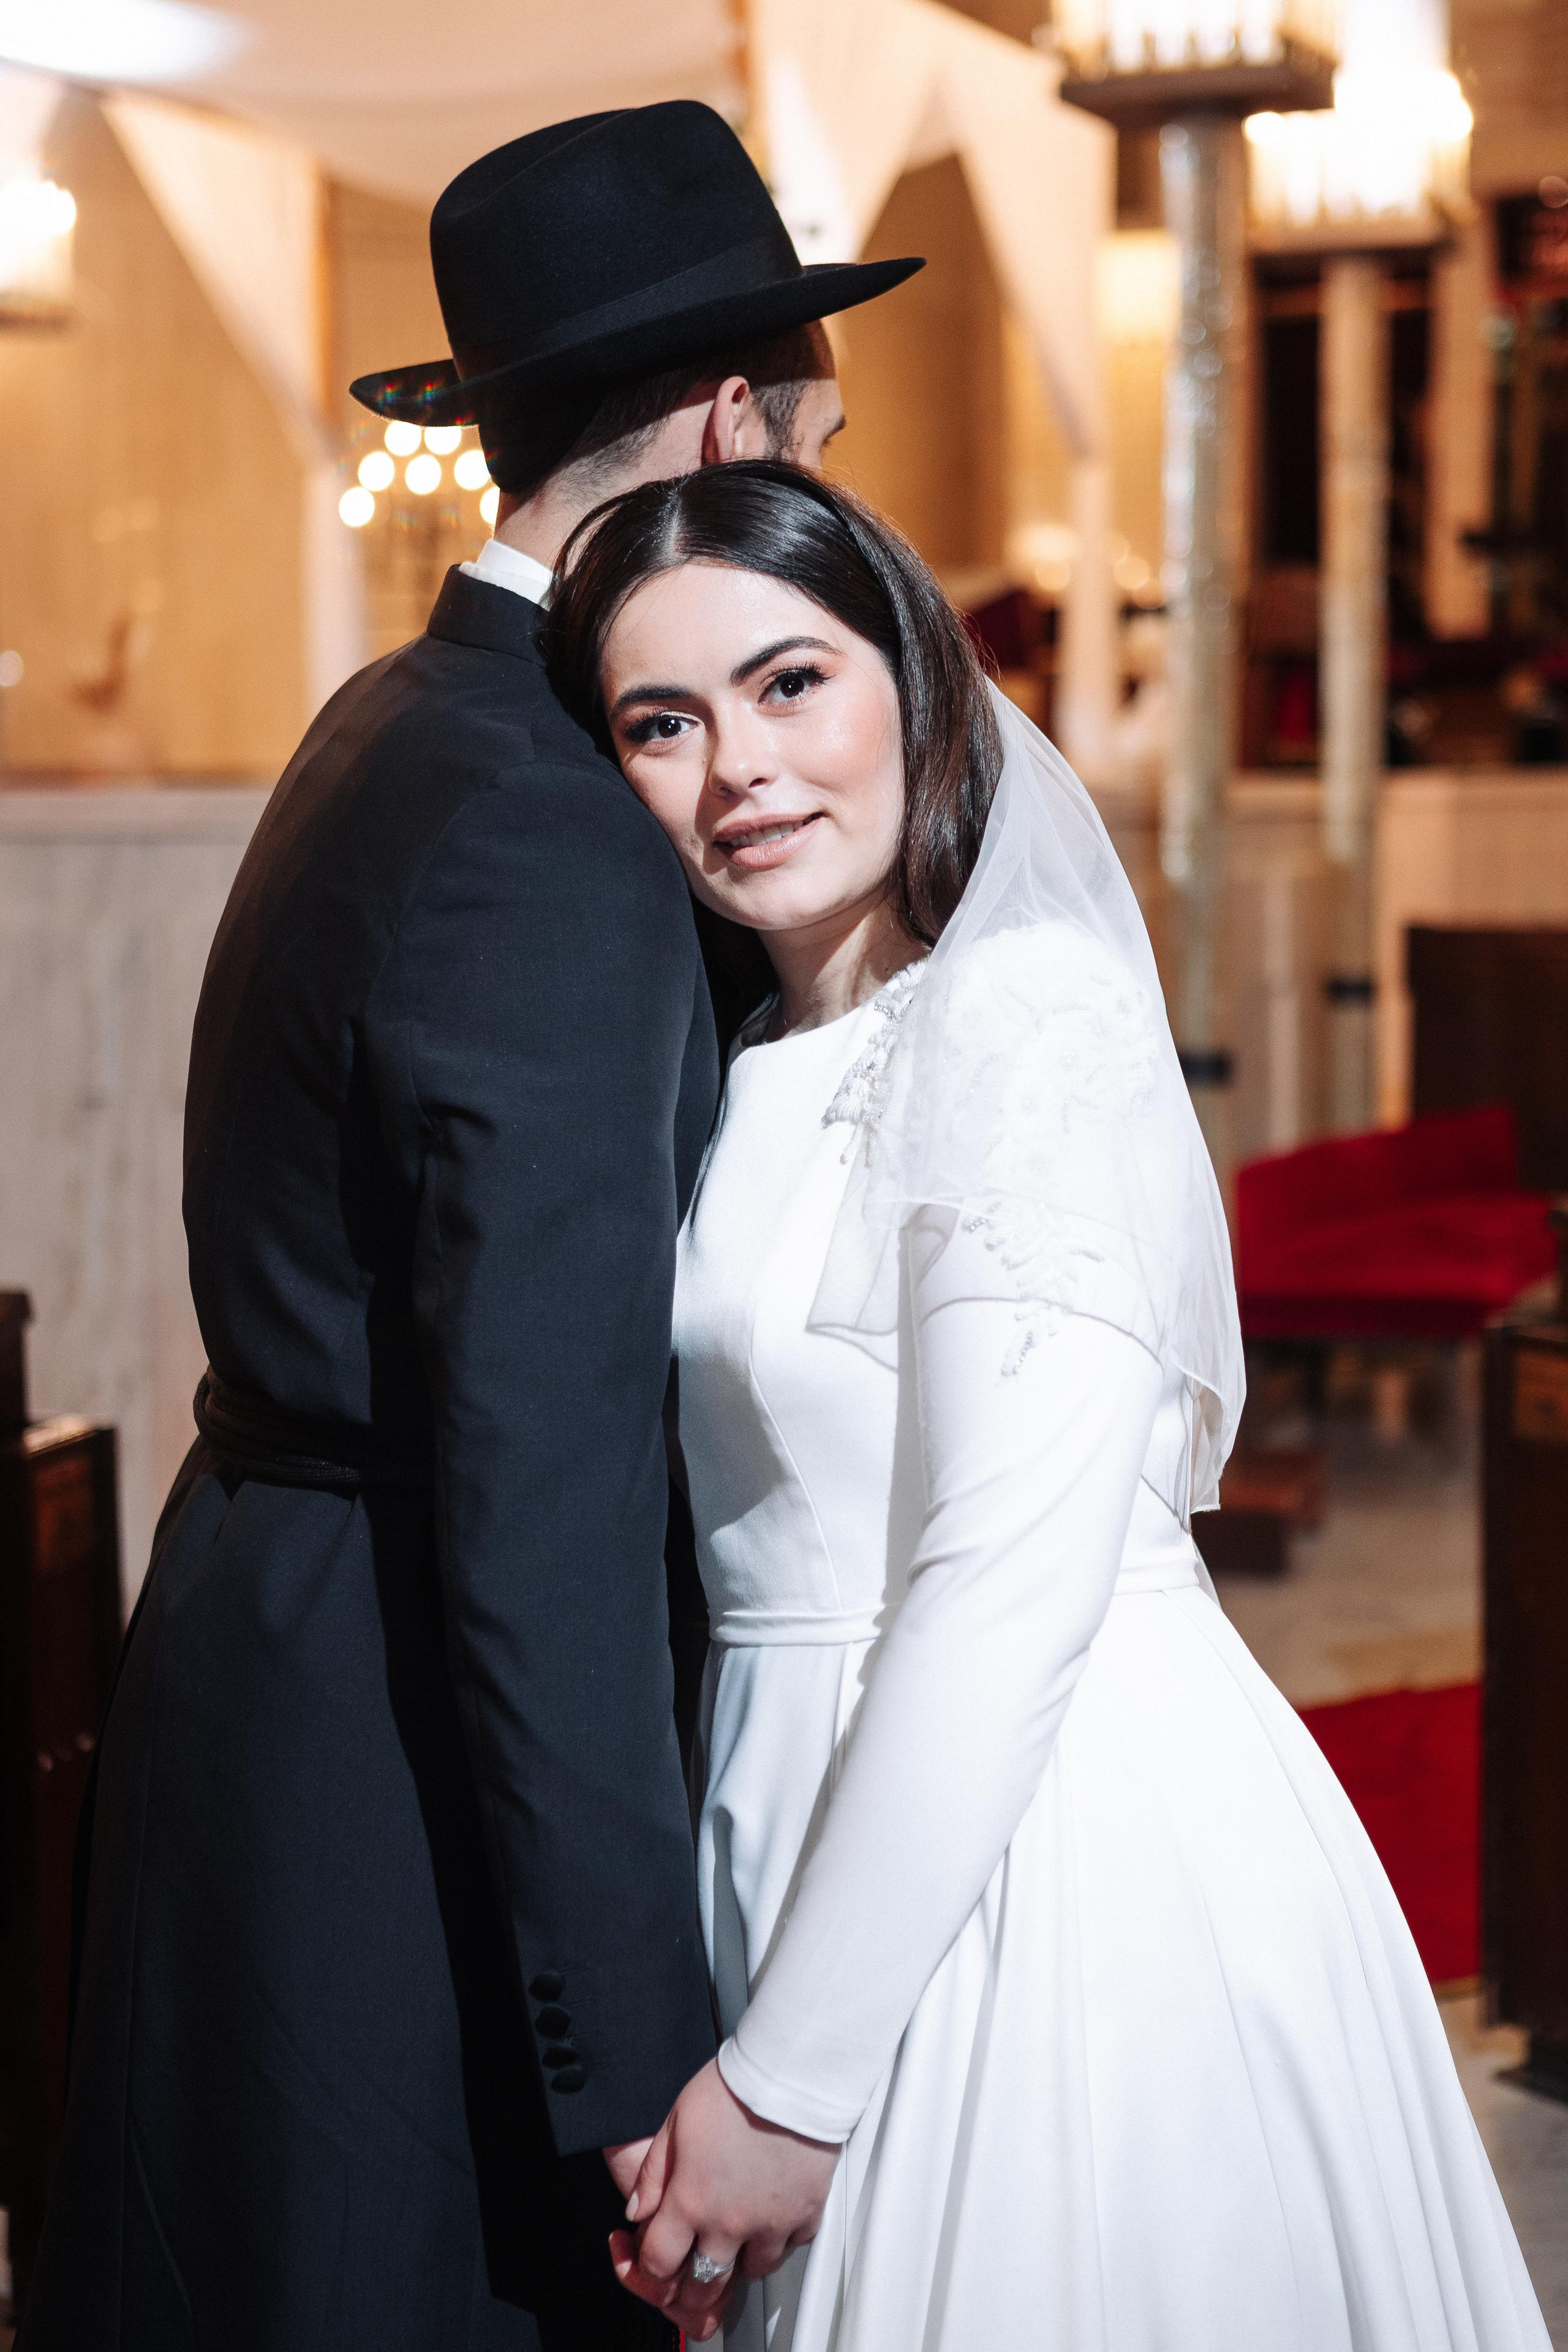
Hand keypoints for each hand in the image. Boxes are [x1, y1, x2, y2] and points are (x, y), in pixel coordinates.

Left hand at [609, 2059, 839, 2341]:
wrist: (791, 2072)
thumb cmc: (733, 2088)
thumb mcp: (675, 2121)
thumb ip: (652, 2175)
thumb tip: (636, 2212)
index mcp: (691, 2202)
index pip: (658, 2265)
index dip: (648, 2266)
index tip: (654, 2253)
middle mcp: (729, 2225)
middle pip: (702, 2287)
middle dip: (689, 2287)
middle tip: (689, 2266)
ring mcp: (771, 2225)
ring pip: (750, 2273)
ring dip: (738, 2260)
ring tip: (734, 2234)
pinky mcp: (806, 2215)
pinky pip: (789, 2248)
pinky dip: (778, 2239)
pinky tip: (771, 2214)